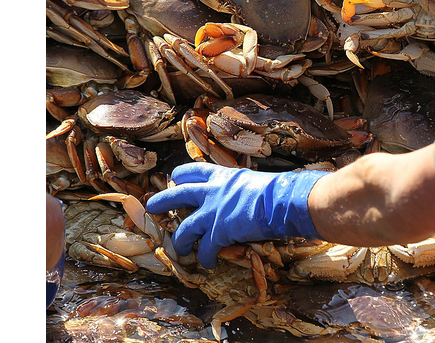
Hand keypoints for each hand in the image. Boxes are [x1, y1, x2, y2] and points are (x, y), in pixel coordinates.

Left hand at [146, 162, 328, 267]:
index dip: (180, 176)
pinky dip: (205, 258)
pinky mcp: (219, 232)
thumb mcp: (252, 180)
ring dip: (180, 240)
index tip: (175, 181)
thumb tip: (245, 194)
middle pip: (176, 194)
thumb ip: (240, 187)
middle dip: (161, 202)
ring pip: (185, 228)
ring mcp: (213, 212)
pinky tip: (209, 263)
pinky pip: (205, 249)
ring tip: (180, 248)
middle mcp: (212, 191)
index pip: (192, 170)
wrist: (281, 201)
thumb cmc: (277, 190)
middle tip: (153, 207)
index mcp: (222, 176)